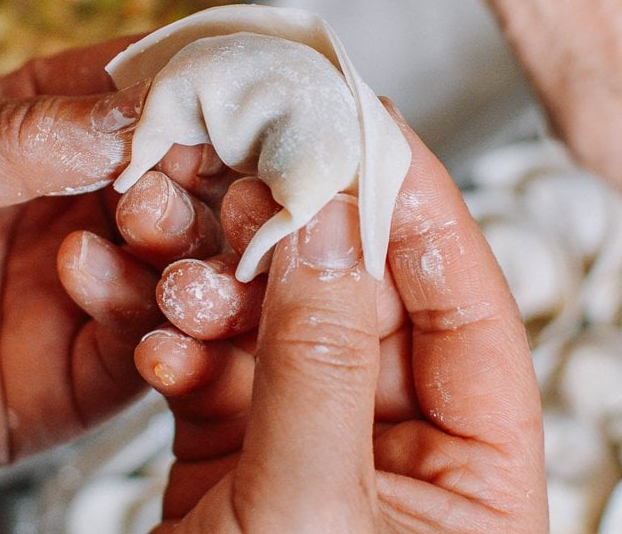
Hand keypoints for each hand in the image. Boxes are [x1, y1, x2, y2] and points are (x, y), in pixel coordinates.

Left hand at [0, 38, 166, 531]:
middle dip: (209, 177)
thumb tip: (138, 115)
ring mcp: (79, 293)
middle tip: (197, 177)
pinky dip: (150, 326)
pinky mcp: (69, 379)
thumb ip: (16, 135)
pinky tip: (109, 295)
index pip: (151, 95)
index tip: (243, 92)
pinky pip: (141, 354)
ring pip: (182, 269)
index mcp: (38, 128)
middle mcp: (73, 205)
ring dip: (188, 249)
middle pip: (187, 184)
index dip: (204, 89)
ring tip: (146, 232)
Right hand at [122, 113, 546, 531]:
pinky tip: (147, 334)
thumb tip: (328, 226)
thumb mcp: (311, 511)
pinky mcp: (234, 459)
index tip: (370, 126)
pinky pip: (212, 371)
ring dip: (213, 289)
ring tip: (168, 255)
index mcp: (474, 478)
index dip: (421, 210)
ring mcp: (314, 452)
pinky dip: (172, 345)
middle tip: (246, 174)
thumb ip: (322, 364)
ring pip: (276, 328)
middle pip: (363, 303)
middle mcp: (401, 454)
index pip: (469, 312)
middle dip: (294, 239)